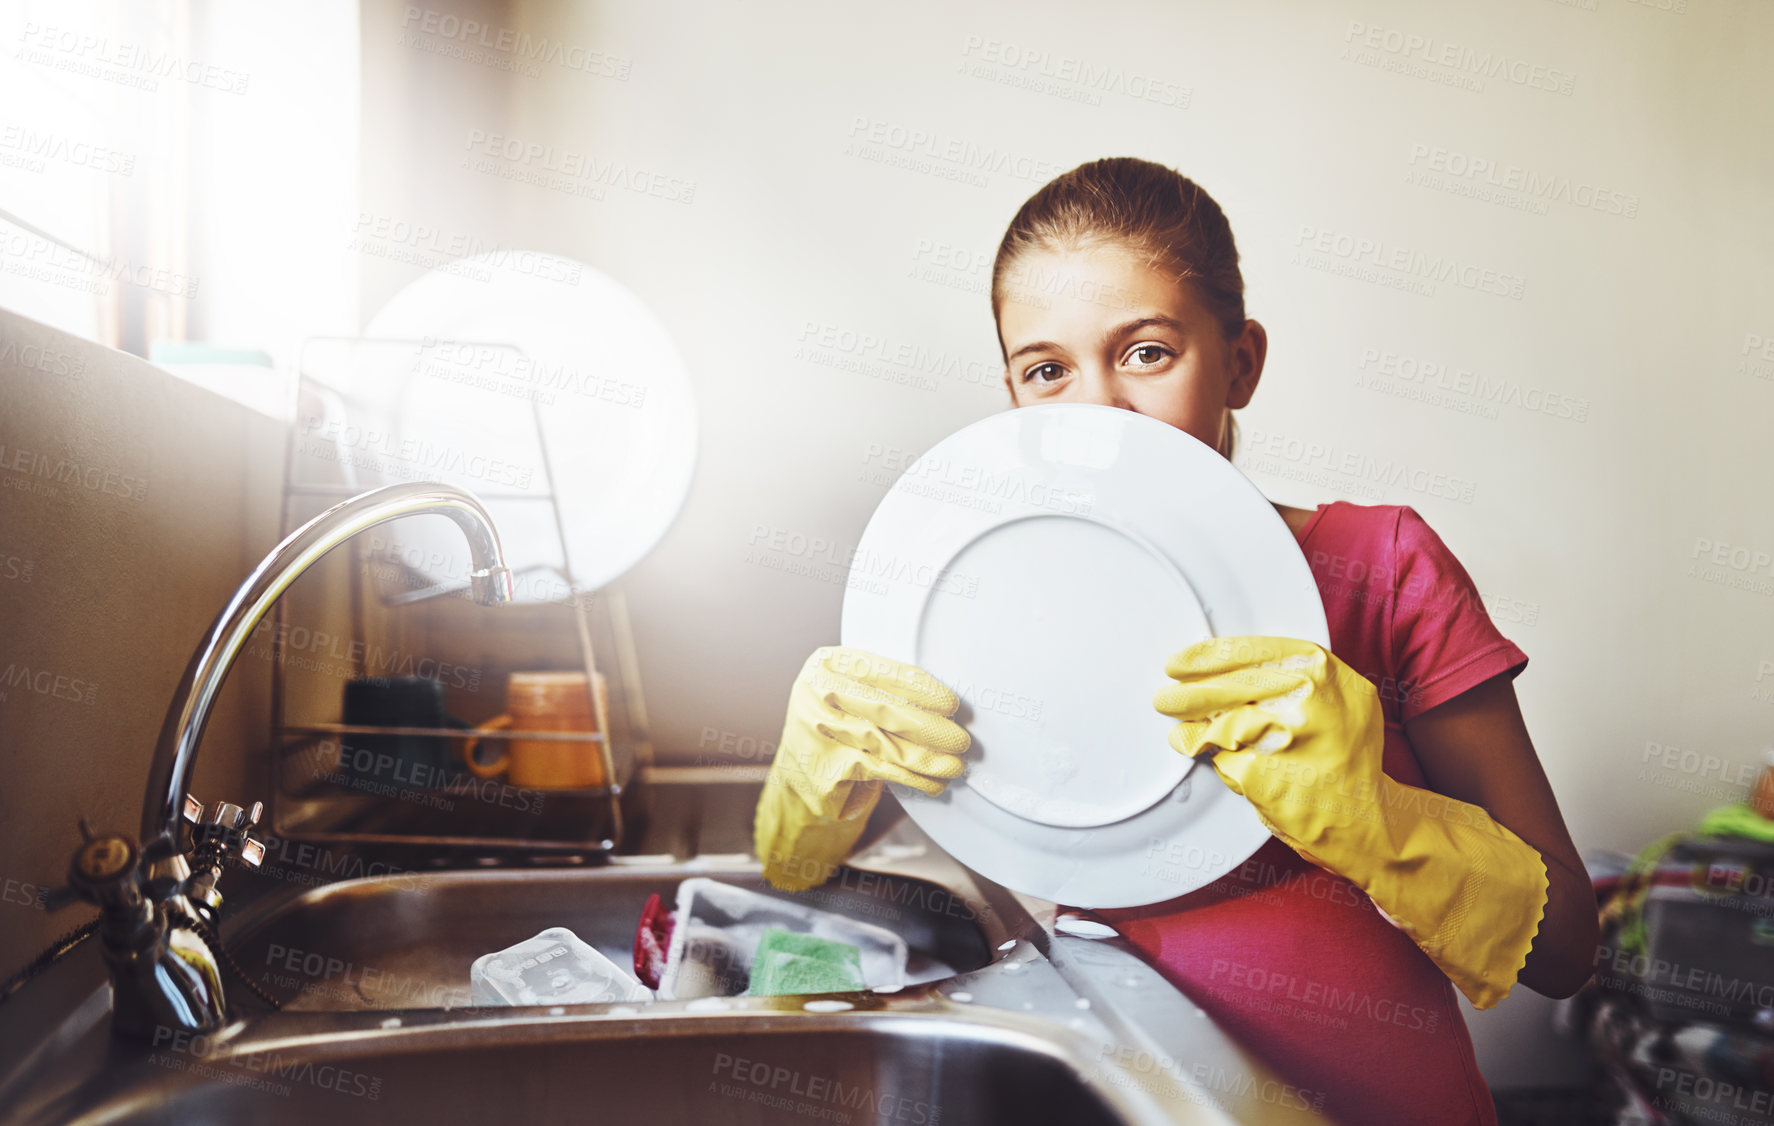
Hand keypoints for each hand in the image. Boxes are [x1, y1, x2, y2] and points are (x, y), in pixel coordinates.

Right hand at [755, 646, 969, 890]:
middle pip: (885, 710)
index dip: (920, 689)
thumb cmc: (837, 727)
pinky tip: (933, 782)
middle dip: (929, 726)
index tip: (950, 704)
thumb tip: (944, 700)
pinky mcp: (826, 769)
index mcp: (825, 665)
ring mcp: (817, 734)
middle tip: (959, 738)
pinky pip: (880, 771)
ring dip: (927, 757)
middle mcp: (816, 696)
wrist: (799, 777)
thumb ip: (882, 686)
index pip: (879, 673)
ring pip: (886, 744)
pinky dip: (912, 778)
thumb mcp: (850, 693)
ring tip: (954, 764)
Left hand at [1154, 635, 1547, 1008]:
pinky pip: (1222, 760)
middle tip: (1165, 693)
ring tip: (1176, 725)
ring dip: (1190, 724)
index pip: (1255, 651)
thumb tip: (1235, 662)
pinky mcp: (1267, 776)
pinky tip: (1197, 754)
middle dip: (1189, 690)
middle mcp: (1310, 701)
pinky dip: (1207, 758)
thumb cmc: (1353, 764)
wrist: (1374, 826)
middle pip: (1230, 686)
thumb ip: (1302, 678)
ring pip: (1220, 722)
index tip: (1184, 659)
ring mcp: (1287, 739)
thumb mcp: (1345, 702)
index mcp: (1329, 674)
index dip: (1212, 655)